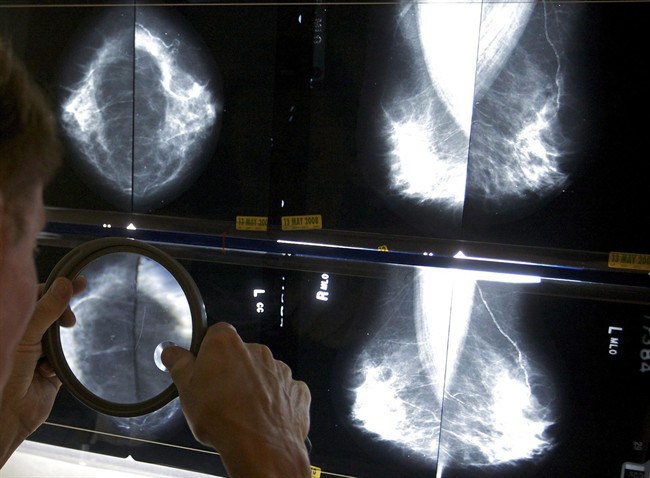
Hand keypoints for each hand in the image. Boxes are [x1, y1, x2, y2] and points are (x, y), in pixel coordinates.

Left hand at [0, 276, 85, 465]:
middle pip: (51, 313)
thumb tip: (65, 283)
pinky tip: (49, 372)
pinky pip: (64, 359)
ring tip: (59, 344)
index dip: (56, 289)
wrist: (7, 414)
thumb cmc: (6, 370)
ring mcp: (37, 354)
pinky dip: (59, 364)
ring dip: (60, 342)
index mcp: (14, 323)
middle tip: (74, 317)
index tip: (79, 284)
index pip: (37, 296)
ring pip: (60, 336)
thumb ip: (46, 309)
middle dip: (63, 314)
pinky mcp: (50, 372)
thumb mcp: (26, 334)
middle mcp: (24, 336)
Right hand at [162, 322, 310, 477]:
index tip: (202, 369)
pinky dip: (274, 402)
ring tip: (240, 412)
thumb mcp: (185, 388)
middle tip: (218, 396)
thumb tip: (172, 352)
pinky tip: (262, 417)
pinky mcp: (296, 389)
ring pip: (262, 374)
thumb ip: (179, 363)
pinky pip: (282, 391)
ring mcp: (279, 370)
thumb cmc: (222, 416)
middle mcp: (257, 350)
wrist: (260, 446)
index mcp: (227, 344)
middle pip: (240, 355)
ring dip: (253, 387)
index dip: (207, 352)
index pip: (215, 335)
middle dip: (231, 371)